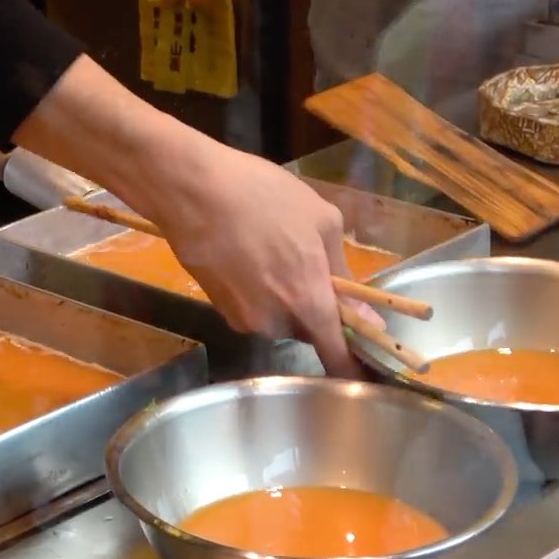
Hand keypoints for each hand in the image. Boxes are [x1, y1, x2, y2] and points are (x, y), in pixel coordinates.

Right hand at [148, 141, 364, 377]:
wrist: (191, 189)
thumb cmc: (263, 196)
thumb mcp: (320, 220)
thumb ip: (344, 272)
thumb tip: (365, 315)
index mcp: (307, 302)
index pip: (336, 355)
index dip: (352, 367)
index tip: (367, 369)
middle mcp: (273, 322)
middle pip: (306, 330)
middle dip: (314, 307)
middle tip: (311, 265)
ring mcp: (240, 317)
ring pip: (277, 317)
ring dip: (283, 296)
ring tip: (272, 251)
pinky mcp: (217, 307)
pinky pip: (251, 308)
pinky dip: (256, 290)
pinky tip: (247, 254)